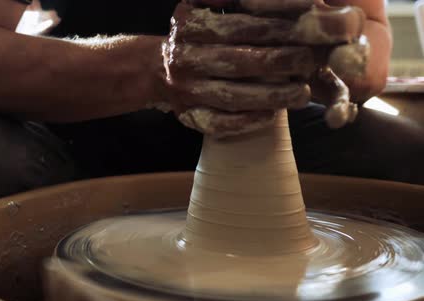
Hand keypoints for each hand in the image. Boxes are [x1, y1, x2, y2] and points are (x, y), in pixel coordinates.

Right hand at [159, 0, 367, 137]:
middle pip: (238, 62)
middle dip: (279, 62)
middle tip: (311, 61)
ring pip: (231, 96)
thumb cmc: (193, 35)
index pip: (238, 26)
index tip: (307, 28)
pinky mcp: (188, 115)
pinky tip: (271, 115)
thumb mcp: (199, 4)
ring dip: (270, 97)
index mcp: (189, 27)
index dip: (275, 26)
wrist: (154, 69)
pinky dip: (245, 121)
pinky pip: (218, 123)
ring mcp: (185, 90)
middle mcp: (184, 59)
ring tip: (302, 94)